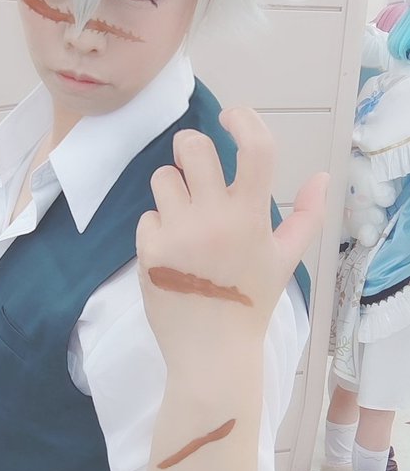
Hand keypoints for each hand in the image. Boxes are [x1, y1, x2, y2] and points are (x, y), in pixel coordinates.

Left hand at [136, 107, 328, 368]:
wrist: (211, 353)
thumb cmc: (251, 303)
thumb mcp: (285, 259)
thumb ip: (306, 216)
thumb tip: (322, 177)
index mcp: (251, 217)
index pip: (254, 148)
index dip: (244, 120)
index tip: (233, 117)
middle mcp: (213, 219)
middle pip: (191, 146)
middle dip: (190, 148)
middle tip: (194, 167)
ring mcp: (177, 234)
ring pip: (162, 177)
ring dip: (172, 190)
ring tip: (185, 219)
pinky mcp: (148, 251)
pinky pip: (148, 215)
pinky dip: (158, 228)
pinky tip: (173, 254)